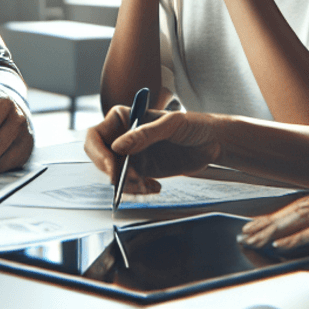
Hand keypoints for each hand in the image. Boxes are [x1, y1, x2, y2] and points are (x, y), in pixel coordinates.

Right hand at [84, 105, 222, 192]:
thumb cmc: (194, 125)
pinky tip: (155, 187)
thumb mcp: (171, 125)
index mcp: (124, 119)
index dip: (98, 154)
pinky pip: (130, 185)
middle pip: (101, 159)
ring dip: (128, 185)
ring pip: (115, 176)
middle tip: (133, 180)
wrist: (213, 143)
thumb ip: (144, 134)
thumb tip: (117, 147)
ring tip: (148, 185)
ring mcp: (132, 155)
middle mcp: (124, 137)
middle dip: (114, 173)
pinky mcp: (143, 170)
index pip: (96, 136)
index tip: (112, 168)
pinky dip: (139, 190)